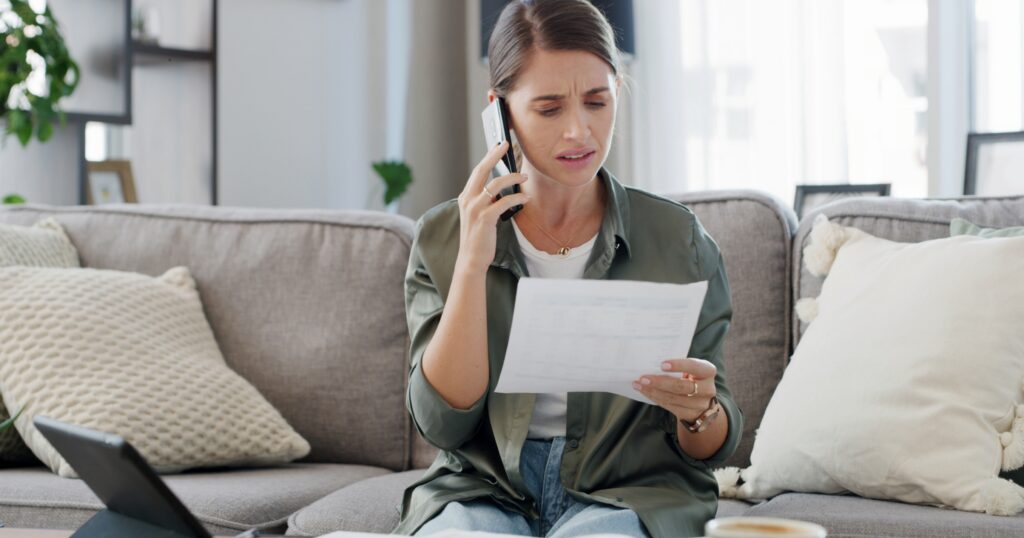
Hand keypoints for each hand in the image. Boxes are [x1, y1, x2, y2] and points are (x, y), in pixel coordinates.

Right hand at [455, 141, 529, 273]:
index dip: (488, 157)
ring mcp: (475, 209)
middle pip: (481, 170)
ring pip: (494, 184)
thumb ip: (486, 200)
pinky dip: (516, 197)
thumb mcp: (478, 214)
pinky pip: (503, 202)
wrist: (471, 258)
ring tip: (524, 176)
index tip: (498, 146)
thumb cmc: (478, 237)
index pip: (477, 172)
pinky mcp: (484, 219)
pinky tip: (525, 197)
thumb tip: (502, 187)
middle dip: (494, 155)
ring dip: (511, 177)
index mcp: (465, 197)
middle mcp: (467, 200)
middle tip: (505, 144)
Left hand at [633, 358, 716, 422]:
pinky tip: (644, 391)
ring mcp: (699, 404)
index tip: (662, 364)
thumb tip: (653, 360)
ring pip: (673, 398)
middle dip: (660, 382)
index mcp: (708, 371)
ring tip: (638, 384)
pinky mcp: (689, 414)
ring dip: (653, 391)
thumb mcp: (692, 368)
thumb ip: (679, 365)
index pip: (695, 367)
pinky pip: (669, 406)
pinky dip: (655, 397)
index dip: (679, 365)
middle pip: (682, 386)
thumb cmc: (692, 377)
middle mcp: (707, 389)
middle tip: (643, 377)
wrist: (702, 401)